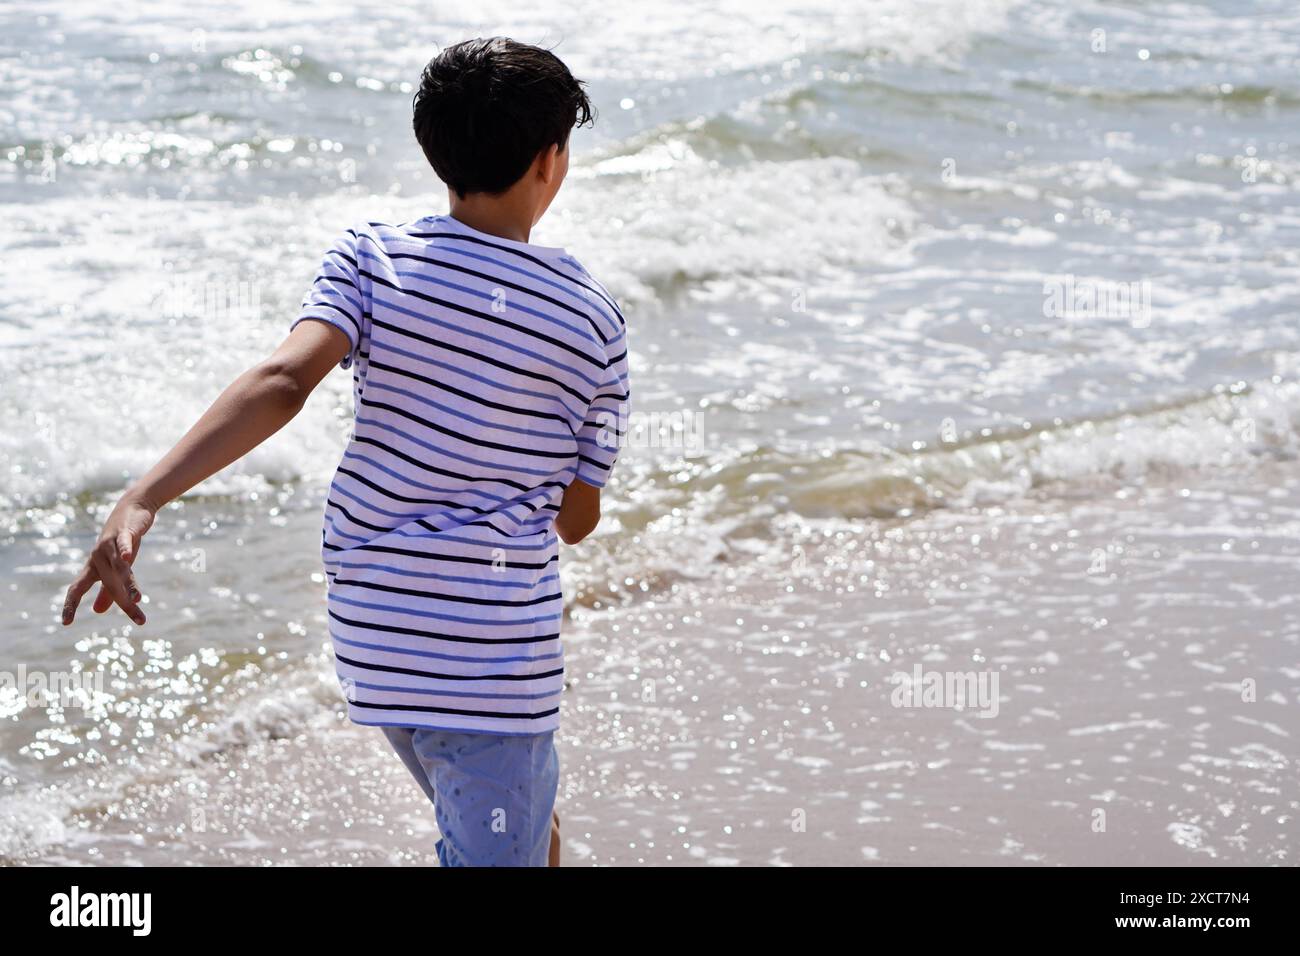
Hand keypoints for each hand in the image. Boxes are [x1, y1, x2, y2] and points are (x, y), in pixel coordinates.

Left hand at [63, 493, 156, 625]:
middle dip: (123, 603)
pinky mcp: (124, 534)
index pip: (77, 588)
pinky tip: (127, 559)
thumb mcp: (115, 566)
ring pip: (119, 569)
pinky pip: (123, 544)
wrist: (132, 509)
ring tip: (137, 600)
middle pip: (109, 584)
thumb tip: (97, 611)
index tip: (65, 623)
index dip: (70, 604)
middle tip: (140, 621)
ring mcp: (109, 545)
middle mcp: (97, 557)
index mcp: (93, 566)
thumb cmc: (121, 541)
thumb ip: (106, 589)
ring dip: (128, 585)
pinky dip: (124, 551)